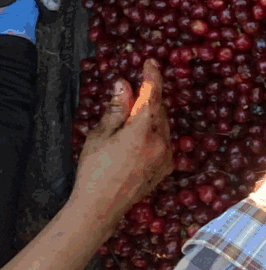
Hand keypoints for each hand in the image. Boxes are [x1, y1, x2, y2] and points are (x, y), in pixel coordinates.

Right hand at [75, 60, 172, 216]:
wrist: (101, 207)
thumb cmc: (94, 170)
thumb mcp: (100, 136)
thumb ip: (116, 109)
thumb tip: (124, 85)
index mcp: (143, 130)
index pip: (151, 95)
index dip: (152, 76)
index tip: (151, 61)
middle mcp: (161, 141)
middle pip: (158, 110)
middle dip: (148, 98)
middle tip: (135, 90)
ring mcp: (167, 155)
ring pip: (163, 125)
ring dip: (151, 116)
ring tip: (133, 114)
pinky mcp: (167, 167)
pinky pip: (164, 141)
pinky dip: (155, 133)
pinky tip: (140, 136)